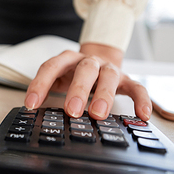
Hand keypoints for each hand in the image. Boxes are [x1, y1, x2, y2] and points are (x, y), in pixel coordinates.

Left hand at [24, 43, 151, 120]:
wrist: (101, 61)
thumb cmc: (75, 75)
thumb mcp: (60, 79)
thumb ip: (49, 90)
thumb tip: (32, 111)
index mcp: (68, 59)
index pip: (51, 67)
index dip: (40, 84)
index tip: (31, 104)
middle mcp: (89, 61)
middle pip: (84, 69)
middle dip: (77, 89)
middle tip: (72, 111)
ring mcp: (109, 69)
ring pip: (109, 77)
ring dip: (104, 95)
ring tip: (98, 114)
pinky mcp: (127, 79)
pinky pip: (137, 88)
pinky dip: (141, 100)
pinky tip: (142, 115)